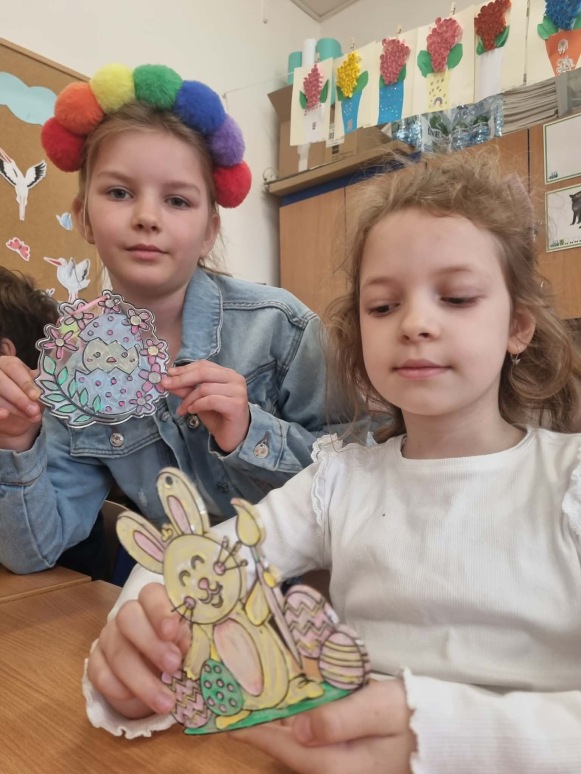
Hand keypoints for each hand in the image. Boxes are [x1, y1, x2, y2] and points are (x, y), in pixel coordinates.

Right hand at [0, 355, 42, 450]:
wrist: (18, 409)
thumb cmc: (28, 392)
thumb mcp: (34, 385)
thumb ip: (38, 384)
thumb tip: (51, 385)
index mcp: (9, 364)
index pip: (14, 369)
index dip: (25, 383)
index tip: (36, 396)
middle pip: (3, 383)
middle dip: (20, 398)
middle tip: (34, 410)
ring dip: (14, 408)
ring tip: (31, 417)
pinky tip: (5, 415)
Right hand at [87, 582, 190, 718]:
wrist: (150, 676)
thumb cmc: (175, 651)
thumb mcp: (184, 644)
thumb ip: (185, 639)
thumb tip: (182, 643)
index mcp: (153, 603)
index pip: (151, 594)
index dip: (160, 610)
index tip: (172, 632)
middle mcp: (128, 616)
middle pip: (128, 617)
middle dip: (151, 643)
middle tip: (173, 666)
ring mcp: (109, 637)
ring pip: (117, 651)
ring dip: (141, 679)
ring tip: (164, 702)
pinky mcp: (95, 662)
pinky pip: (98, 672)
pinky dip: (115, 687)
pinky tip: (130, 697)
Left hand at [162, 361, 250, 451]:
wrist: (234, 438)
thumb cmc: (218, 417)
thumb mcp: (198, 400)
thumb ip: (186, 390)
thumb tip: (168, 381)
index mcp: (228, 374)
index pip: (204, 365)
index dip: (185, 369)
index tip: (169, 374)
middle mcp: (235, 379)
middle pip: (204, 372)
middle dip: (182, 379)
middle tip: (166, 385)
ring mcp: (238, 391)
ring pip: (205, 388)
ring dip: (189, 399)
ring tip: (183, 409)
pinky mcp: (236, 405)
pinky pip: (211, 400)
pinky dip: (198, 405)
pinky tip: (192, 411)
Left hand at [233, 679, 415, 773]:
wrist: (454, 734)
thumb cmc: (418, 715)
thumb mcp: (381, 709)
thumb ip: (339, 718)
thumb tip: (298, 726)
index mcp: (343, 764)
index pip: (288, 749)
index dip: (258, 733)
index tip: (229, 718)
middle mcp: (340, 772)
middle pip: (291, 752)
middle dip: (263, 729)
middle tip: (235, 704)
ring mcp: (348, 768)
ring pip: (302, 749)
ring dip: (279, 728)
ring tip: (256, 703)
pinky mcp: (355, 759)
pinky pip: (317, 744)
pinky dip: (298, 728)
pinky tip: (292, 710)